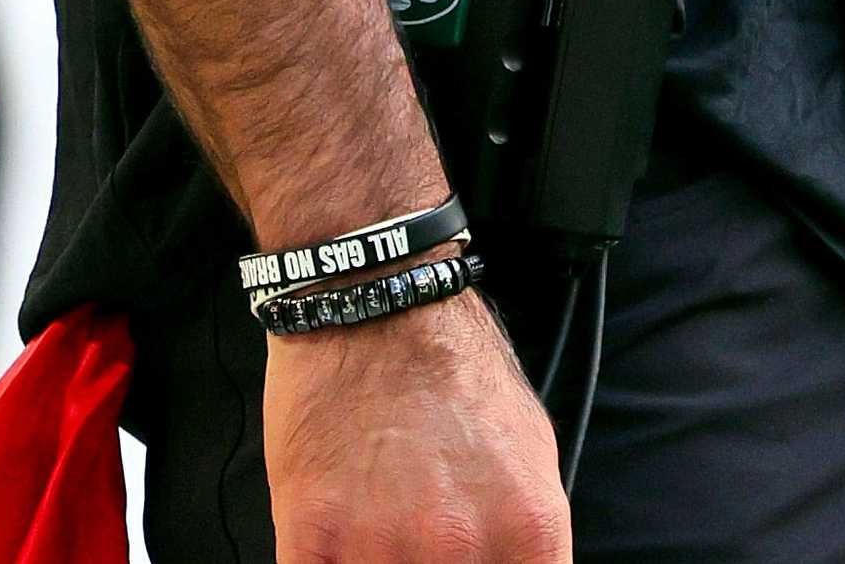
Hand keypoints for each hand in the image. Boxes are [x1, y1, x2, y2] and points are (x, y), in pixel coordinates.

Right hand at [260, 287, 569, 561]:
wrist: (377, 305)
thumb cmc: (452, 367)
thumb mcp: (531, 449)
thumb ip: (523, 533)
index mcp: (526, 527)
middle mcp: (460, 546)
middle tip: (418, 538)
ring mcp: (383, 546)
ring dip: (378, 563)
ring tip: (378, 525)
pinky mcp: (313, 535)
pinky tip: (335, 543)